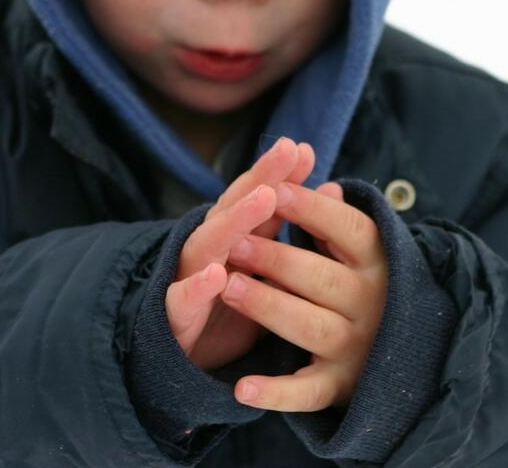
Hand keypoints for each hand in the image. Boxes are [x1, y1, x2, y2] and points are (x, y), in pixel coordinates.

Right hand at [166, 138, 315, 369]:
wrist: (183, 357)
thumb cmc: (230, 307)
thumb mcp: (265, 265)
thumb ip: (288, 225)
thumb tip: (333, 188)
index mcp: (233, 238)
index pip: (254, 197)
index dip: (276, 173)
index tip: (302, 149)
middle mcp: (209, 250)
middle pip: (232, 208)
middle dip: (259, 179)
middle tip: (286, 153)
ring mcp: (189, 277)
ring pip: (208, 243)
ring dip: (235, 221)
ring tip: (263, 199)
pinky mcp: (175, 315)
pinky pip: (182, 299)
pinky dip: (197, 287)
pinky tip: (215, 275)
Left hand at [220, 181, 386, 410]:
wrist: (415, 362)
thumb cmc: (373, 288)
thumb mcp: (365, 253)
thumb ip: (338, 224)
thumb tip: (327, 184)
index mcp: (381, 264)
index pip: (350, 229)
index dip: (312, 209)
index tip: (274, 189)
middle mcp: (374, 305)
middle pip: (324, 278)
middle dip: (277, 259)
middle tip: (235, 243)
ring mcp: (357, 348)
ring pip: (311, 327)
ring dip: (270, 307)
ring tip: (230, 287)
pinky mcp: (340, 387)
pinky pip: (306, 393)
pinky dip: (275, 393)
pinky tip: (241, 388)